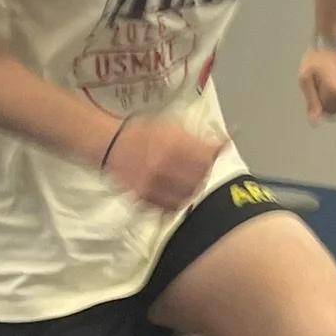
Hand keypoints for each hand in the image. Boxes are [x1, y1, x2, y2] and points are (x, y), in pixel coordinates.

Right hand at [103, 116, 225, 211]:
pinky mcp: (143, 196)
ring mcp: (153, 182)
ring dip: (191, 191)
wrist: (112, 142)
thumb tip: (223, 143)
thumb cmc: (144, 133)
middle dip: (203, 175)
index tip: (212, 158)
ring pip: (186, 197)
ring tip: (186, 183)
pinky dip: (176, 203)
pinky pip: (168, 208)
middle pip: (199, 179)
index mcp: (174, 144)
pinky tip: (174, 194)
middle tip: (199, 171)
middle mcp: (164, 164)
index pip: (207, 159)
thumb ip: (198, 138)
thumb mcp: (173, 127)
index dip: (213, 159)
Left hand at [299, 48, 335, 124]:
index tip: (317, 85)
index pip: (326, 112)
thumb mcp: (306, 79)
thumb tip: (315, 123)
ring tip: (333, 79)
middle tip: (324, 81)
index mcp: (335, 91)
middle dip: (328, 101)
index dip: (319, 102)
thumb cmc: (317, 58)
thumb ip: (311, 102)